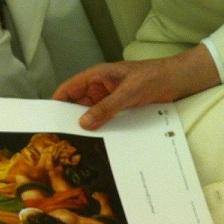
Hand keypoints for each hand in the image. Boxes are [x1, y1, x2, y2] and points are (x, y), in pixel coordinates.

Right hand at [52, 44, 219, 129]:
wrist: (178, 80)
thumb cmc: (154, 77)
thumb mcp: (129, 92)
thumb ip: (106, 107)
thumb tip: (83, 123)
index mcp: (97, 76)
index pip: (69, 89)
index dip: (55, 103)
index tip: (45, 122)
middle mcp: (100, 87)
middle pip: (76, 104)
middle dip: (69, 119)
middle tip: (58, 142)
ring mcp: (109, 98)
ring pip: (90, 114)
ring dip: (86, 127)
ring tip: (74, 148)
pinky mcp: (120, 108)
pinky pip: (105, 119)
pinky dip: (100, 129)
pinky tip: (97, 144)